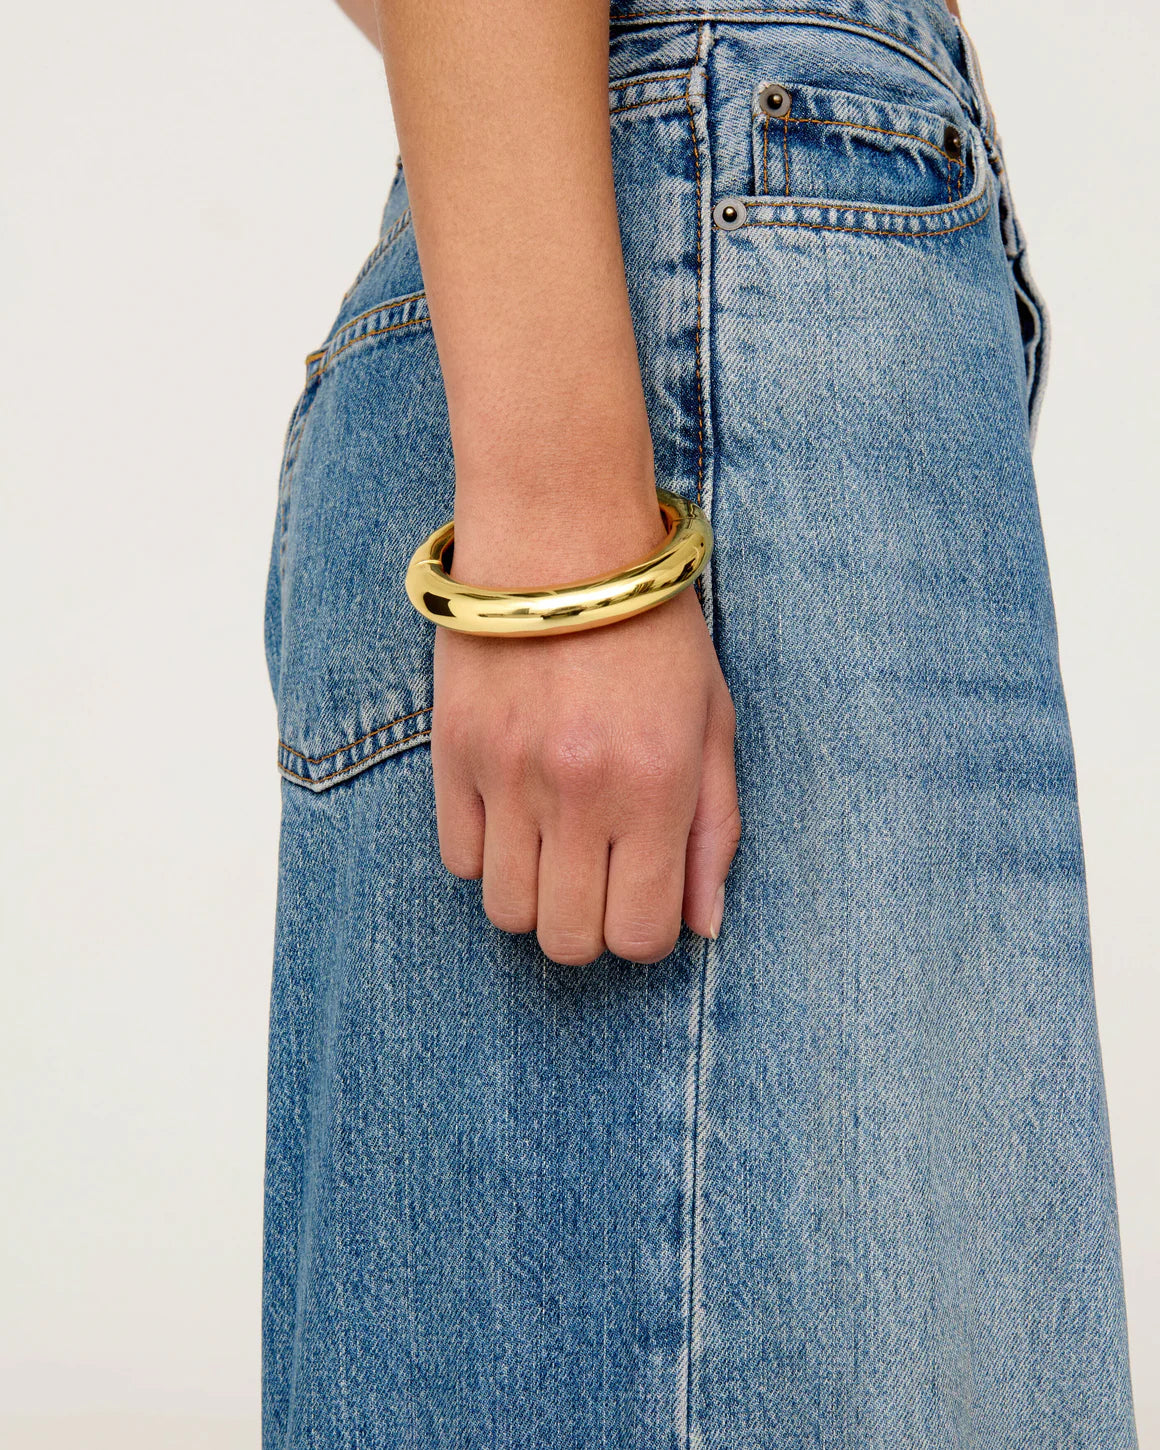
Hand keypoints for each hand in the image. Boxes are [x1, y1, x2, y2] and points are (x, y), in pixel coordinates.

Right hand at [431, 522, 740, 964]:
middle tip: (599, 876)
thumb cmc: (652, 630)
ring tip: (554, 845)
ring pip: (507, 913)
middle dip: (590, 926)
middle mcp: (580, 794)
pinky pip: (459, 860)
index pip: (640, 935)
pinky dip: (488, 854)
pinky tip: (513, 812)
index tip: (644, 896)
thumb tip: (703, 926)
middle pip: (567, 942)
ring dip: (536, 896)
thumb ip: (715, 829)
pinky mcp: (453, 754)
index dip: (645, 932)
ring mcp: (509, 776)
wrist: (560, 538)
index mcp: (656, 788)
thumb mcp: (712, 722)